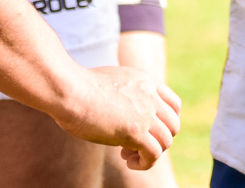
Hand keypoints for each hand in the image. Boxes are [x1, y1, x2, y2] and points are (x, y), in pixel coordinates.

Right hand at [55, 65, 181, 169]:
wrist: (70, 90)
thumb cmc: (78, 87)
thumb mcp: (112, 81)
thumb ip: (125, 91)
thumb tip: (122, 107)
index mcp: (147, 81)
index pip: (174, 104)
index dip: (166, 122)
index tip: (149, 131)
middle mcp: (151, 96)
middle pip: (173, 125)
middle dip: (159, 139)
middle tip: (134, 144)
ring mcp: (145, 113)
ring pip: (166, 141)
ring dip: (151, 153)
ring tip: (128, 155)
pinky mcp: (135, 131)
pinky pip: (154, 154)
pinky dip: (145, 163)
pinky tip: (129, 162)